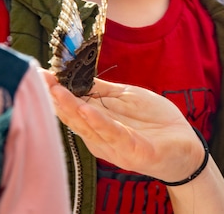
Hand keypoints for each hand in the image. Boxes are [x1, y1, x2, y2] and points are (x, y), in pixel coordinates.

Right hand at [40, 70, 203, 182]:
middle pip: (73, 116)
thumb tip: (77, 74)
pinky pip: (113, 134)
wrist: (186, 144)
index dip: (55, 89)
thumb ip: (102, 90)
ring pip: (87, 125)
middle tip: (39, 79)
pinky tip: (86, 109)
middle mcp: (100, 136)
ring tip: (57, 90)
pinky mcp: (132, 151)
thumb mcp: (127, 98)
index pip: (71, 104)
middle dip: (55, 97)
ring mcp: (114, 145)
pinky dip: (98, 122)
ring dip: (71, 108)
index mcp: (97, 122)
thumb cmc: (155, 122)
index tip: (38, 72)